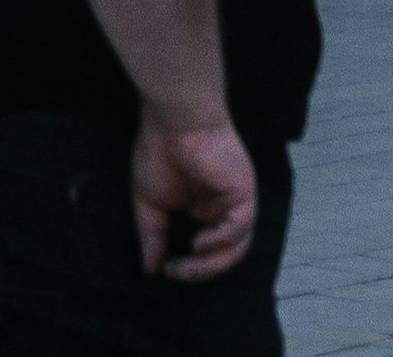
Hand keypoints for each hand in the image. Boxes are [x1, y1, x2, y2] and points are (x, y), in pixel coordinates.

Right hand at [131, 111, 260, 280]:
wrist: (172, 119)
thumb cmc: (158, 150)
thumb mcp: (148, 202)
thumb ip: (152, 236)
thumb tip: (149, 269)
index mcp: (204, 208)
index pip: (209, 250)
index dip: (192, 267)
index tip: (166, 271)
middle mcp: (224, 207)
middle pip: (225, 253)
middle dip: (202, 270)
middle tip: (177, 274)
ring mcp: (236, 199)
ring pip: (236, 245)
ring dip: (212, 262)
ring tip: (186, 266)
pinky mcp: (243, 191)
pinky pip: (241, 226)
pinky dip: (222, 240)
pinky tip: (199, 244)